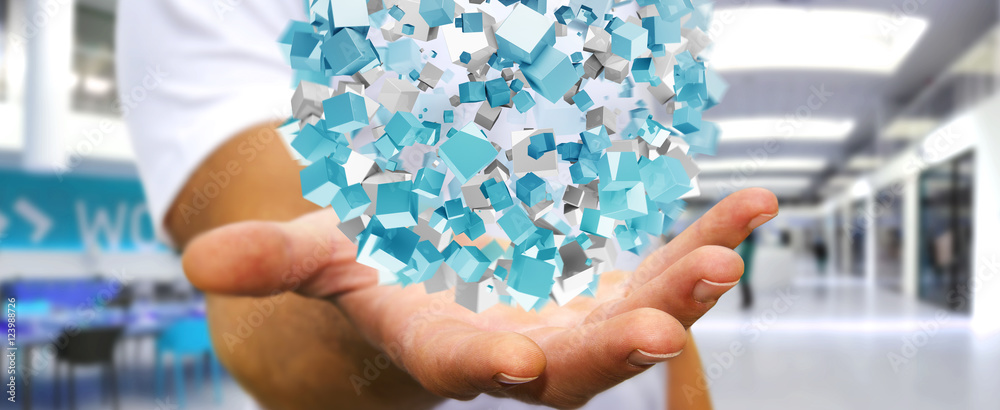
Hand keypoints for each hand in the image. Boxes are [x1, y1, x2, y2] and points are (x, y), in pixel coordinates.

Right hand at [183, 188, 776, 407]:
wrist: (440, 287)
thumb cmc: (376, 273)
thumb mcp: (324, 257)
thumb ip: (275, 261)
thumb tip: (194, 266)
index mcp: (446, 346)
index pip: (462, 367)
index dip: (486, 368)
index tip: (518, 365)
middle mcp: (523, 350)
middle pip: (575, 362)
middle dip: (619, 345)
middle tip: (666, 327)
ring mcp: (578, 320)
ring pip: (637, 316)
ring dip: (686, 291)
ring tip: (729, 254)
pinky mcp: (616, 285)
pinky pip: (669, 263)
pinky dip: (711, 237)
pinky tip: (755, 207)